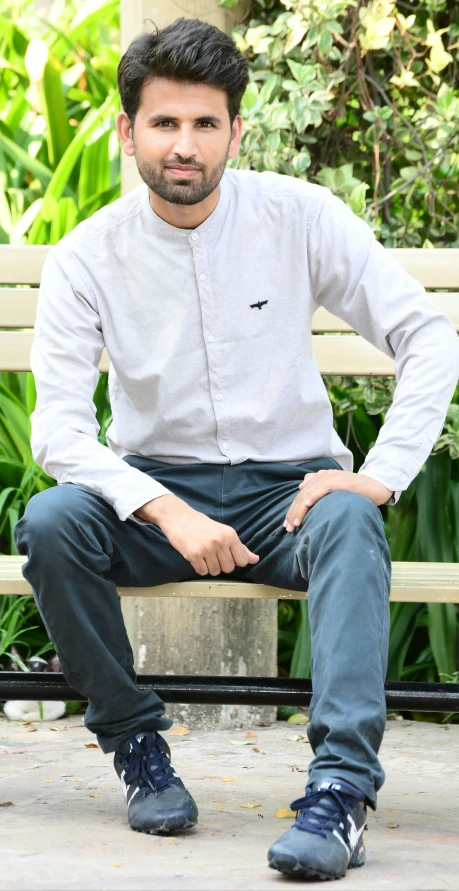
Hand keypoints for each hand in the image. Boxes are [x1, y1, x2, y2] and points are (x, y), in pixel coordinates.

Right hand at [135, 494, 259, 575]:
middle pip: (229, 568)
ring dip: (209, 567)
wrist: (178, 516)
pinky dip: (199, 568)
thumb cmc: (200, 524)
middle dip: (221, 565)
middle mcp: (220, 542)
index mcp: (230, 534)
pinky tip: (196, 557)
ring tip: (203, 554)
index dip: (234, 561)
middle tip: (212, 554)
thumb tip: (255, 559)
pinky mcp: (193, 555)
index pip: (242, 560)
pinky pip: (202, 572)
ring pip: (215, 572)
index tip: (226, 555)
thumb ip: (239, 547)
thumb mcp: (223, 531)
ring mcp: (207, 549)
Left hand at [283, 471, 392, 531]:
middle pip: (302, 495)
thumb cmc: (356, 490)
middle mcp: (324, 476)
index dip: (293, 510)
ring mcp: (332, 478)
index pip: (302, 495)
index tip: (287, 525)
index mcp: (321, 477)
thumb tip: (302, 486)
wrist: (376, 485)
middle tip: (288, 528)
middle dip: (294, 512)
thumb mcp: (335, 487)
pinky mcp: (340, 481)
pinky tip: (308, 503)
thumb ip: (319, 485)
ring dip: (301, 509)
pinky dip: (315, 495)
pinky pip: (324, 488)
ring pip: (310, 493)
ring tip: (295, 523)